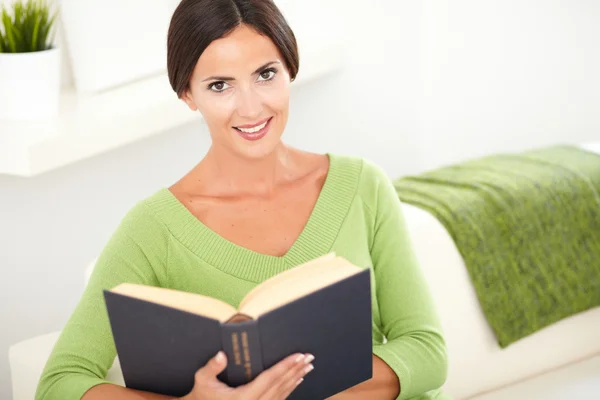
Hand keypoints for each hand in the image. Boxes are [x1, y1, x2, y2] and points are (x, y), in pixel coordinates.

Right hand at [181, 351, 314, 399]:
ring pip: (282, 393)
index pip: (270, 378)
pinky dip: (290, 389)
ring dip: (296, 378)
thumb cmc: (203, 396)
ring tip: (308, 366)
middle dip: (296, 370)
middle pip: (281, 385)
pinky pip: (279, 399)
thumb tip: (221, 355)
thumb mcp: (202, 380)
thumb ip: (211, 368)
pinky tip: (297, 380)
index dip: (285, 366)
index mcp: (244, 398)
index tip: (298, 356)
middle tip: (309, 357)